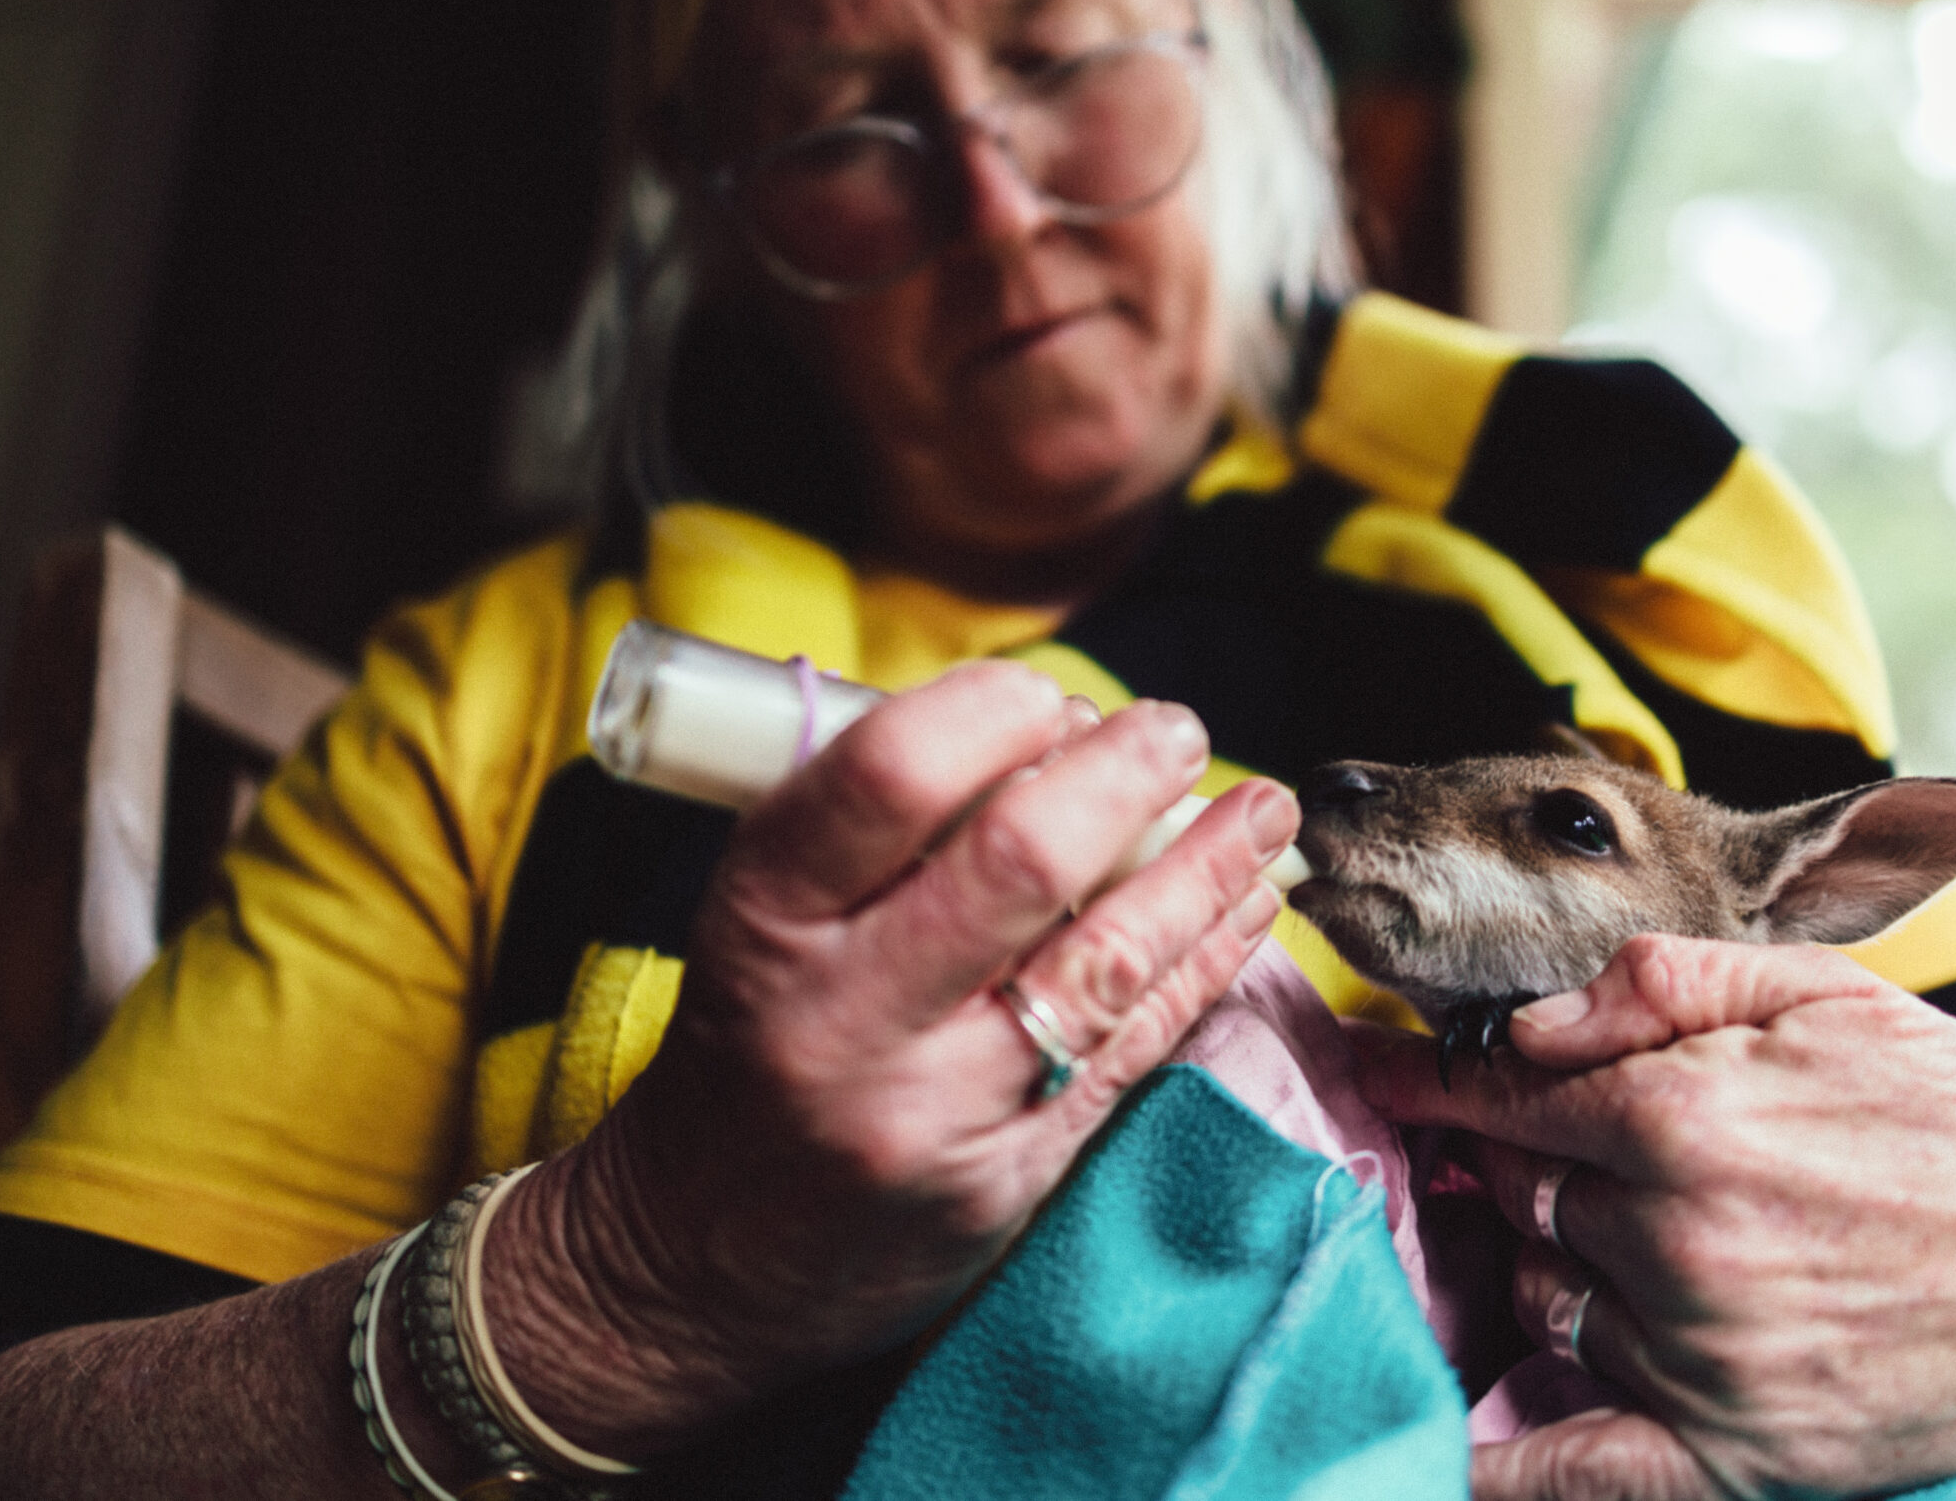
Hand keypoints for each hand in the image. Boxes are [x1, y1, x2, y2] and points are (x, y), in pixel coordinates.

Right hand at [502, 662, 1295, 1452]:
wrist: (695, 1261)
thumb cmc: (746, 1048)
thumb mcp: (756, 924)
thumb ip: (872, 832)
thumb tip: (1042, 731)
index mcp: (764, 922)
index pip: (889, 777)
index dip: (992, 712)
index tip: (1047, 695)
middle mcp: (848, 1015)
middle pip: (1018, 861)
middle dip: (1122, 773)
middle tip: (1175, 729)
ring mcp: (938, 1107)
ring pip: (1105, 960)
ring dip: (1202, 868)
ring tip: (1260, 807)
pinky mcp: (1011, 1175)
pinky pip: (1135, 1047)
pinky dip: (1204, 961)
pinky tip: (1247, 905)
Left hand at [1357, 936, 1955, 1500]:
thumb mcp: (1822, 994)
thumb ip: (1660, 985)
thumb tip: (1529, 1024)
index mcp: (1683, 1122)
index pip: (1502, 1101)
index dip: (1431, 1083)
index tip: (1375, 1073)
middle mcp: (1680, 1246)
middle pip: (1520, 1200)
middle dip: (1519, 1166)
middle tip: (1551, 1148)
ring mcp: (1707, 1361)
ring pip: (1551, 1302)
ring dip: (1560, 1266)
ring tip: (1631, 1235)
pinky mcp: (1743, 1453)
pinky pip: (1582, 1473)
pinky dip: (1506, 1470)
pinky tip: (1445, 1459)